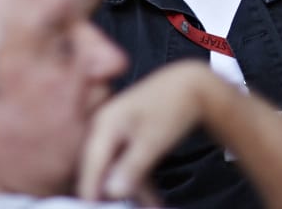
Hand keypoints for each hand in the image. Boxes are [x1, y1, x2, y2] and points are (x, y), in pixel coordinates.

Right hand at [77, 62, 215, 202]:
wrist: (192, 85)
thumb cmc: (172, 104)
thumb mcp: (152, 141)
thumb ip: (130, 168)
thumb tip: (111, 192)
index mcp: (103, 124)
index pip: (89, 166)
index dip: (90, 191)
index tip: (94, 208)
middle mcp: (105, 127)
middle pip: (99, 169)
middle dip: (108, 193)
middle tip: (121, 206)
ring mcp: (116, 132)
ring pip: (114, 170)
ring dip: (127, 192)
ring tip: (144, 208)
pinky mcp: (129, 138)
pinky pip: (126, 166)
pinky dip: (137, 183)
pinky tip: (150, 201)